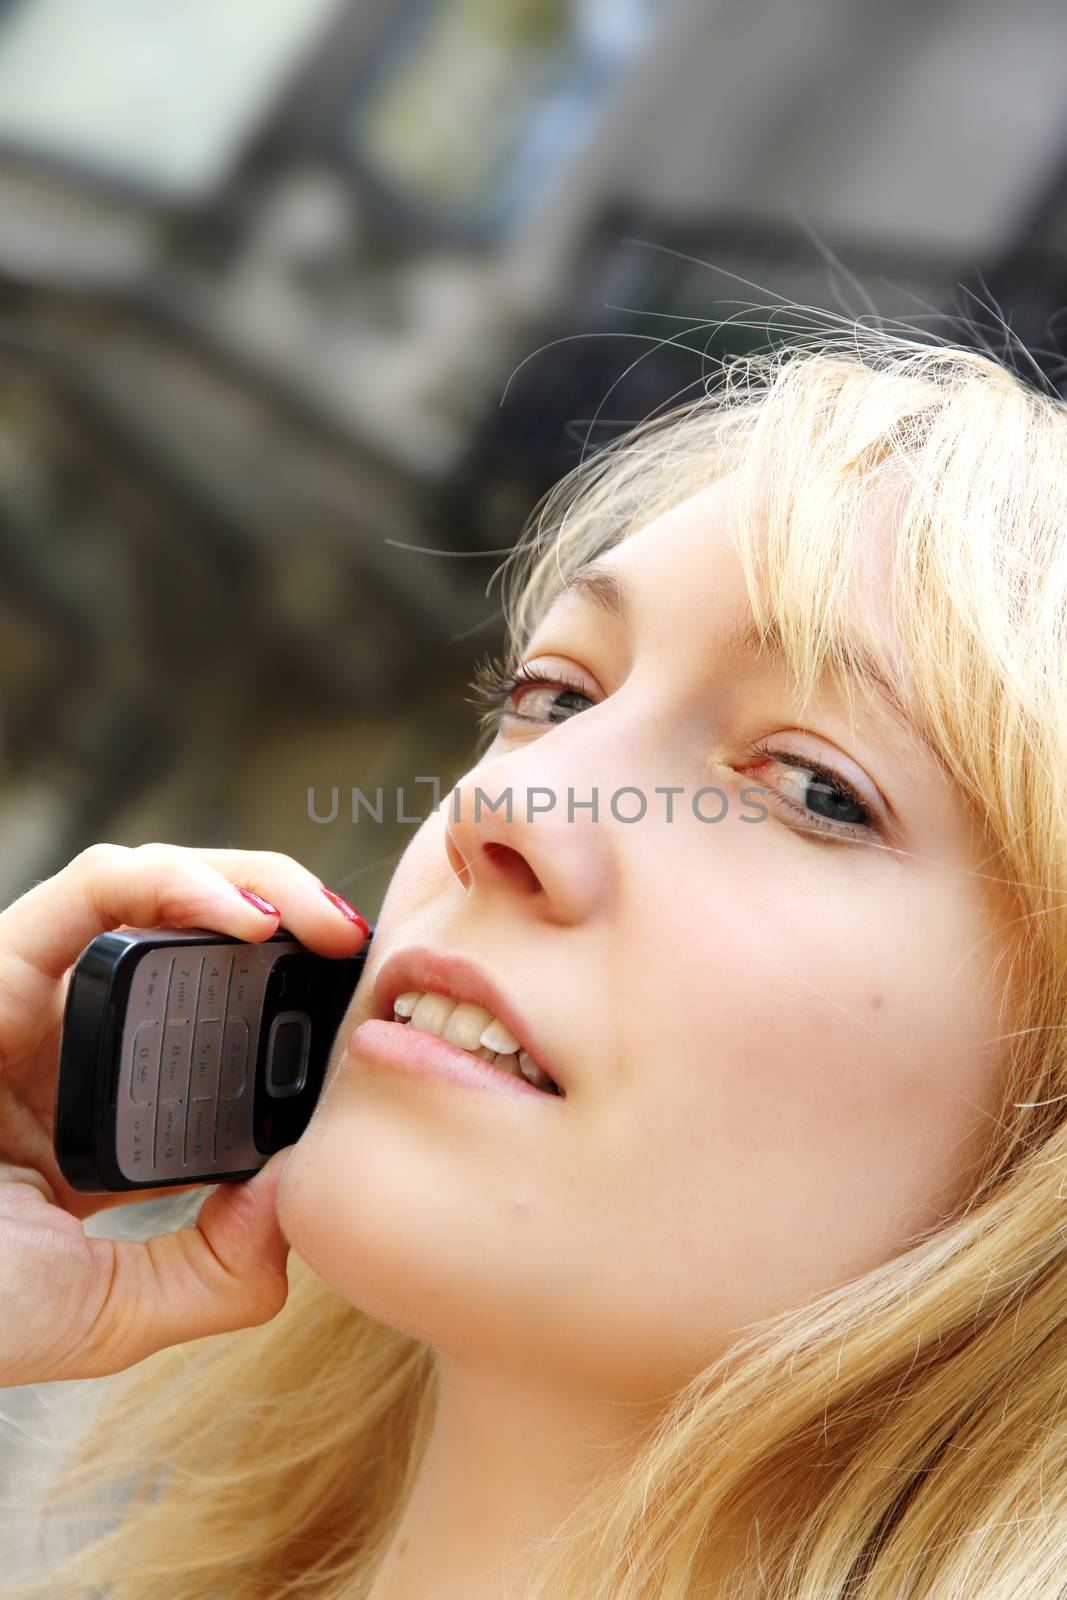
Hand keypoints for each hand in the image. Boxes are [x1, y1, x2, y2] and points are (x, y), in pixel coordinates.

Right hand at [0, 842, 368, 1386]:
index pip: (226, 1029)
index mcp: (117, 1110)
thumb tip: (295, 1204)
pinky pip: (98, 886)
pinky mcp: (5, 955)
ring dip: (252, 881)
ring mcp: (46, 991)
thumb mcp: (113, 1310)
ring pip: (164, 890)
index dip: (301, 1008)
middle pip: (206, 941)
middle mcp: (86, 1038)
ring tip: (317, 919)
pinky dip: (179, 881)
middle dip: (294, 919)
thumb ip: (211, 1272)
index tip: (369, 1017)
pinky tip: (246, 915)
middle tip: (362, 944)